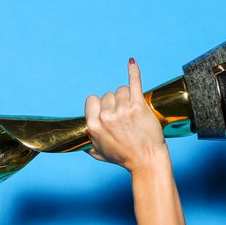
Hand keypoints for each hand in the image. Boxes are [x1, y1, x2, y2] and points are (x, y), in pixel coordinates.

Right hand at [85, 58, 167, 172]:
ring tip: (134, 113)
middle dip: (116, 103)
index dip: (101, 105)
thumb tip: (79, 139)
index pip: (92, 100)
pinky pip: (134, 82)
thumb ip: (87, 143)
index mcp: (93, 126)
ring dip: (127, 98)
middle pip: (108, 95)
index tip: (109, 112)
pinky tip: (131, 62)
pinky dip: (133, 71)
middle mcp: (106, 117)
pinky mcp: (138, 106)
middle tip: (126, 118)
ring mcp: (123, 111)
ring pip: (121, 90)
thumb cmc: (123, 158)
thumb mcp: (99, 153)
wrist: (146, 162)